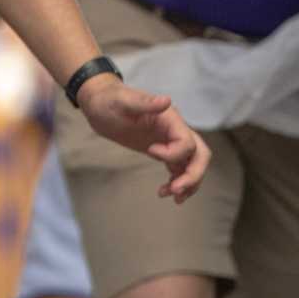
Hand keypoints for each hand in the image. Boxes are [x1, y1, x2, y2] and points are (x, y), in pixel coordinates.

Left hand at [78, 76, 209, 202]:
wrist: (99, 105)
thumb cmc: (108, 100)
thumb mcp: (122, 101)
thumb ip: (144, 102)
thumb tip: (166, 100)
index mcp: (170, 118)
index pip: (187, 141)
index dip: (173, 152)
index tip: (149, 151)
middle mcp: (174, 130)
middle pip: (199, 155)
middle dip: (193, 175)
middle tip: (176, 190)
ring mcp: (169, 141)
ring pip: (192, 165)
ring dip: (188, 183)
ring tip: (172, 198)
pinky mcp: (162, 151)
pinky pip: (179, 168)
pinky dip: (177, 182)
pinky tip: (165, 192)